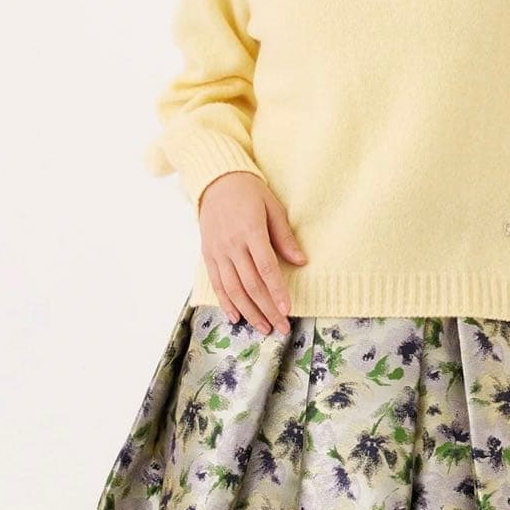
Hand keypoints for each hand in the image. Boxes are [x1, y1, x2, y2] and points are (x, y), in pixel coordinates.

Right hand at [198, 170, 307, 335]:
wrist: (216, 181)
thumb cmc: (250, 192)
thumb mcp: (272, 207)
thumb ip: (285, 236)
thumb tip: (301, 261)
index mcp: (250, 231)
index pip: (266, 268)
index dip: (276, 291)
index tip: (287, 310)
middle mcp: (232, 245)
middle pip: (250, 284)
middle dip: (267, 309)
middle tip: (282, 328)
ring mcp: (217, 251)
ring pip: (233, 289)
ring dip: (249, 312)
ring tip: (264, 328)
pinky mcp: (208, 255)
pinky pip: (216, 283)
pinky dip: (226, 302)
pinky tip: (236, 317)